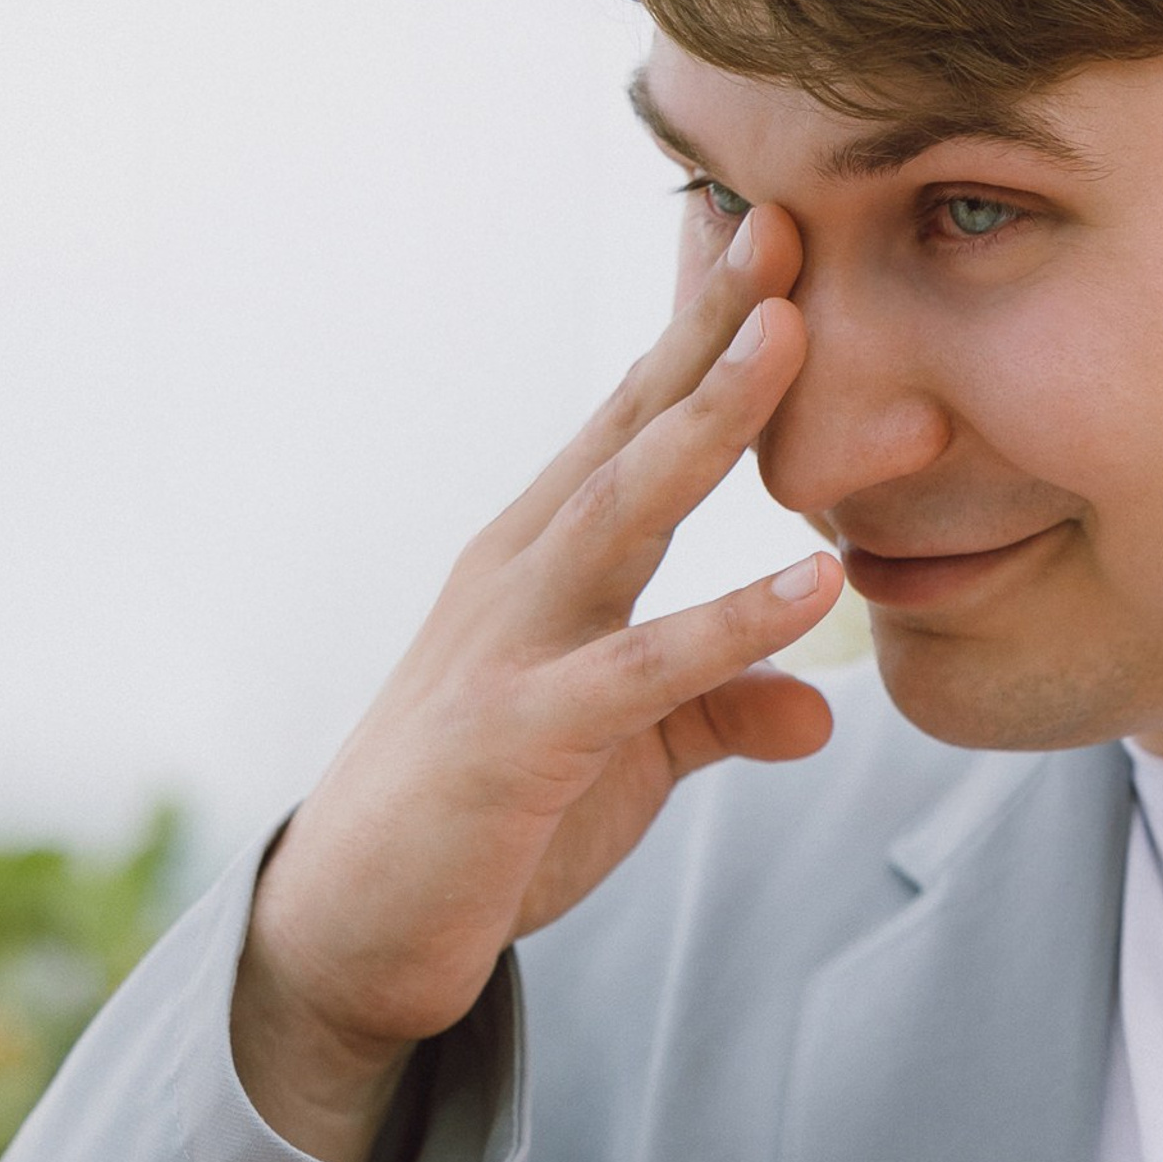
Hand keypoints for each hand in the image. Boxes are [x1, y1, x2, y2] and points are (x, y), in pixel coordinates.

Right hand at [232, 205, 841, 1161]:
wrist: (348, 940)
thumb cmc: (480, 832)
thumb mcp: (622, 757)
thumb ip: (715, 712)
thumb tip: (814, 707)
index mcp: (538, 560)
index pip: (630, 420)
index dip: (699, 328)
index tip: (773, 231)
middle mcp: (518, 575)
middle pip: (626, 427)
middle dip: (707, 324)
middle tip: (790, 221)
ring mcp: (510, 647)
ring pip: (621, 510)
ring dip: (706, 419)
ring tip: (791, 335)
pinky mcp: (517, 738)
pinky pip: (641, 673)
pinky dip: (729, 626)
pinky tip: (813, 586)